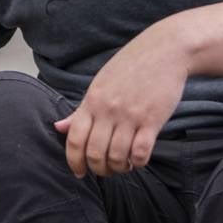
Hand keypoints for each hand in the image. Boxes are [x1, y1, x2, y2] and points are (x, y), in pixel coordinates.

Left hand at [54, 23, 188, 176]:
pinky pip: (141, 152)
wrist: (165, 50)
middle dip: (98, 169)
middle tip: (104, 170)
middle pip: (94, 153)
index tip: (79, 172)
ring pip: (117, 156)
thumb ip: (80, 110)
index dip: (74, 161)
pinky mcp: (153, 119)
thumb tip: (57, 128)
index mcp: (92, 101)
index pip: (74, 139)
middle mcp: (108, 110)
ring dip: (118, 168)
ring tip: (122, 166)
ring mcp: (130, 115)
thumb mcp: (100, 84)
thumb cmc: (130, 67)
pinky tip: (138, 159)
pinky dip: (138, 163)